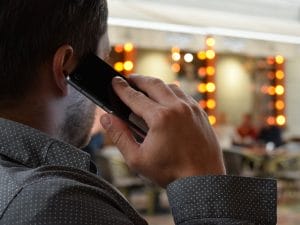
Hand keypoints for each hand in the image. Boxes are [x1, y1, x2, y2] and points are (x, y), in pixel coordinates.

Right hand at [100, 75, 224, 186]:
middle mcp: (177, 108)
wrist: (202, 180)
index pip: (135, 97)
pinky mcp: (200, 113)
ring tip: (145, 87)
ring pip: (170, 87)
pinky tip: (166, 98)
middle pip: (153, 84)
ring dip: (156, 84)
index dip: (121, 88)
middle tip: (128, 79)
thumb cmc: (170, 172)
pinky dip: (171, 92)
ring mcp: (191, 108)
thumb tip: (106, 118)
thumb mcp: (137, 158)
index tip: (114, 81)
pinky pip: (183, 95)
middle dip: (138, 79)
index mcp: (160, 118)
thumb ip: (119, 136)